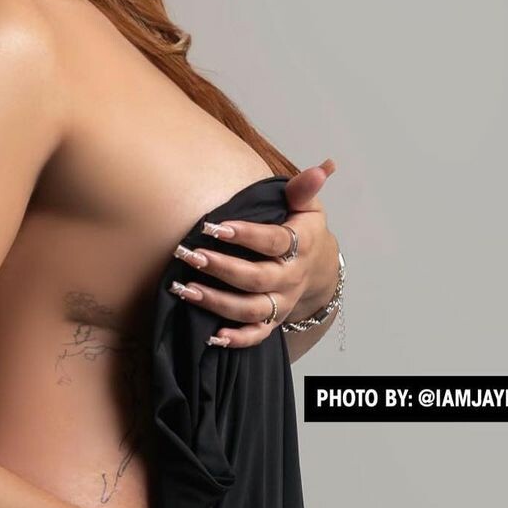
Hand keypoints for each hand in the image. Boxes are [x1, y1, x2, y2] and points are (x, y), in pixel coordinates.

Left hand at [171, 158, 339, 348]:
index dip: (245, 235)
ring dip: (216, 302)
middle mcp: (291, 278)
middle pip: (256, 278)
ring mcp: (281, 302)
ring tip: (184, 290)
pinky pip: (256, 336)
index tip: (213, 227)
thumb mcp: (308, 207)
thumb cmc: (303, 230)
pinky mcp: (273, 321)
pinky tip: (212, 335)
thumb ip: (303, 189)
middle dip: (221, 268)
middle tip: (189, 256)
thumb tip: (322, 167)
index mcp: (301, 246)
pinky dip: (236, 339)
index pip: (274, 242)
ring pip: (250, 309)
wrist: (320, 268)